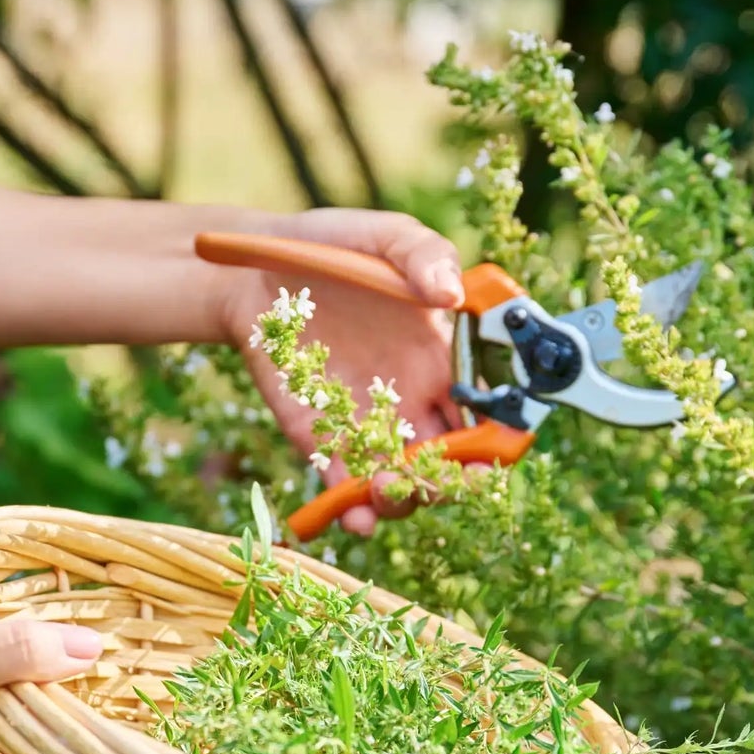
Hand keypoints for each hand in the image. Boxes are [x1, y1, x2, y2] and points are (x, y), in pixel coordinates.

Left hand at [215, 208, 465, 534]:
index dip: (498, 439)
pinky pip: (345, 486)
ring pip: (403, 483)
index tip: (494, 451)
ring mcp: (369, 426)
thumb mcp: (382, 237)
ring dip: (403, 499)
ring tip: (385, 489)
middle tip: (437, 480)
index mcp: (443, 361)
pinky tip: (354, 516)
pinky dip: (353, 510)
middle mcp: (414, 403)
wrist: (255, 270)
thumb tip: (450, 293)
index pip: (487, 414)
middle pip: (451, 462)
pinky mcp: (323, 441)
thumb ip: (422, 254)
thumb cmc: (332, 249)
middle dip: (452, 482)